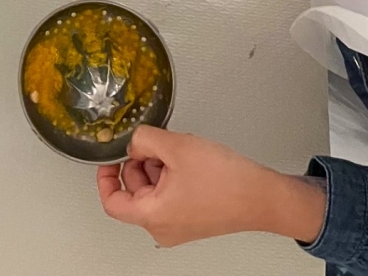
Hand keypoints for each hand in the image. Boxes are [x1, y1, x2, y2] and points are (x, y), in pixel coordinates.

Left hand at [96, 127, 325, 247]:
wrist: (263, 196)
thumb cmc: (226, 180)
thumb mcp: (175, 146)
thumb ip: (144, 140)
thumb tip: (132, 142)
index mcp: (153, 216)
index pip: (112, 203)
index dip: (105, 178)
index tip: (109, 158)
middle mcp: (163, 228)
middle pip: (134, 191)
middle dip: (141, 163)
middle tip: (157, 145)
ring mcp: (179, 225)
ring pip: (152, 189)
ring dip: (159, 166)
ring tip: (179, 151)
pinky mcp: (192, 218)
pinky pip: (170, 193)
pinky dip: (172, 173)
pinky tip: (189, 159)